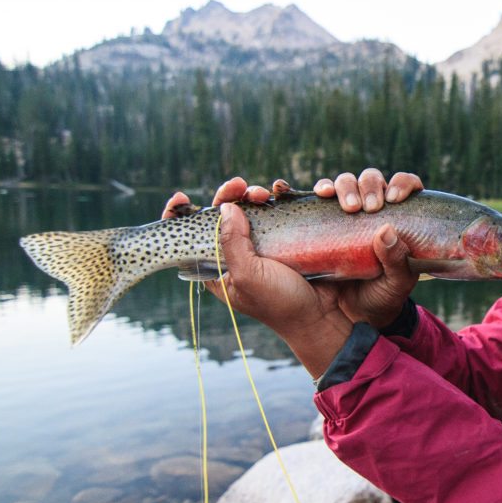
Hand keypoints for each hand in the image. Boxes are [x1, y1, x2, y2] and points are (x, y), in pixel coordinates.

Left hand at [160, 170, 423, 372]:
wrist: (321, 314)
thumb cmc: (280, 303)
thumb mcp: (248, 275)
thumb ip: (231, 242)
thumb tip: (226, 208)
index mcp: (217, 269)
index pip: (190, 238)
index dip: (180, 216)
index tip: (182, 198)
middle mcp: (237, 255)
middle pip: (221, 216)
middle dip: (228, 196)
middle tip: (241, 188)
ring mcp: (262, 246)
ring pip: (249, 209)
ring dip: (254, 195)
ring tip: (265, 195)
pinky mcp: (285, 239)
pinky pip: (276, 212)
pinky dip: (277, 199)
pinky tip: (280, 194)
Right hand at [311, 169, 423, 325]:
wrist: (355, 315)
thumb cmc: (384, 294)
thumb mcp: (397, 282)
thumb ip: (397, 260)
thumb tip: (386, 230)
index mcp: (399, 216)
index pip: (405, 185)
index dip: (402, 183)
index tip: (393, 199)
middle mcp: (373, 208)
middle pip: (370, 179)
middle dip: (367, 186)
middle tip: (365, 208)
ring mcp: (346, 212)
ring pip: (344, 183)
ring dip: (341, 187)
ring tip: (342, 206)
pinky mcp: (322, 220)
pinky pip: (315, 197)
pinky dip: (313, 189)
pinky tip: (311, 193)